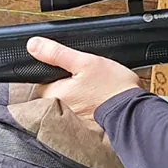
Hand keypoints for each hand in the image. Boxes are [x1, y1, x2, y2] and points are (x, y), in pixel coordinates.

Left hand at [26, 37, 143, 129]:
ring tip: (93, 87)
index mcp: (54, 95)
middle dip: (66, 81)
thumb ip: (56, 53)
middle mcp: (59, 109)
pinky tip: (97, 95)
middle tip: (85, 77)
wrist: (134, 110)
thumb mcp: (84, 62)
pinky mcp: (85, 122)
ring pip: (67, 98)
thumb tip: (33, 45)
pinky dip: (86, 101)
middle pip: (54, 89)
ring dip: (76, 91)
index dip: (52, 70)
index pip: (41, 80)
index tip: (65, 67)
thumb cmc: (112, 88)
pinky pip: (79, 107)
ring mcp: (72, 118)